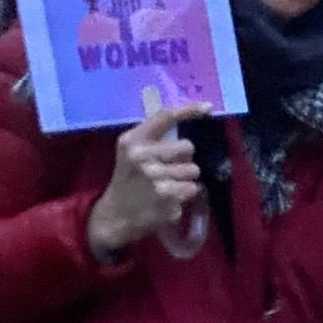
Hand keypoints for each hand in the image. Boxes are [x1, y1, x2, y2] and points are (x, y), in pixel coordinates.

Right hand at [85, 103, 210, 258]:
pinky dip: (184, 196)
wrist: (114, 215)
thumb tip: (192, 116)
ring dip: (186, 179)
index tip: (208, 108)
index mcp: (133, 141)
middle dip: (184, 158)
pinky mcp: (168, 200)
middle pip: (188, 147)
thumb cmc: (128, 179)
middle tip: (169, 169)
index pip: (165, 117)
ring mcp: (156, 180)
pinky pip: (193, 191)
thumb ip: (154, 136)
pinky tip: (167, 200)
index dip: (189, 110)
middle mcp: (143, 158)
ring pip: (194, 171)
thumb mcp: (131, 152)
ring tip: (167, 186)